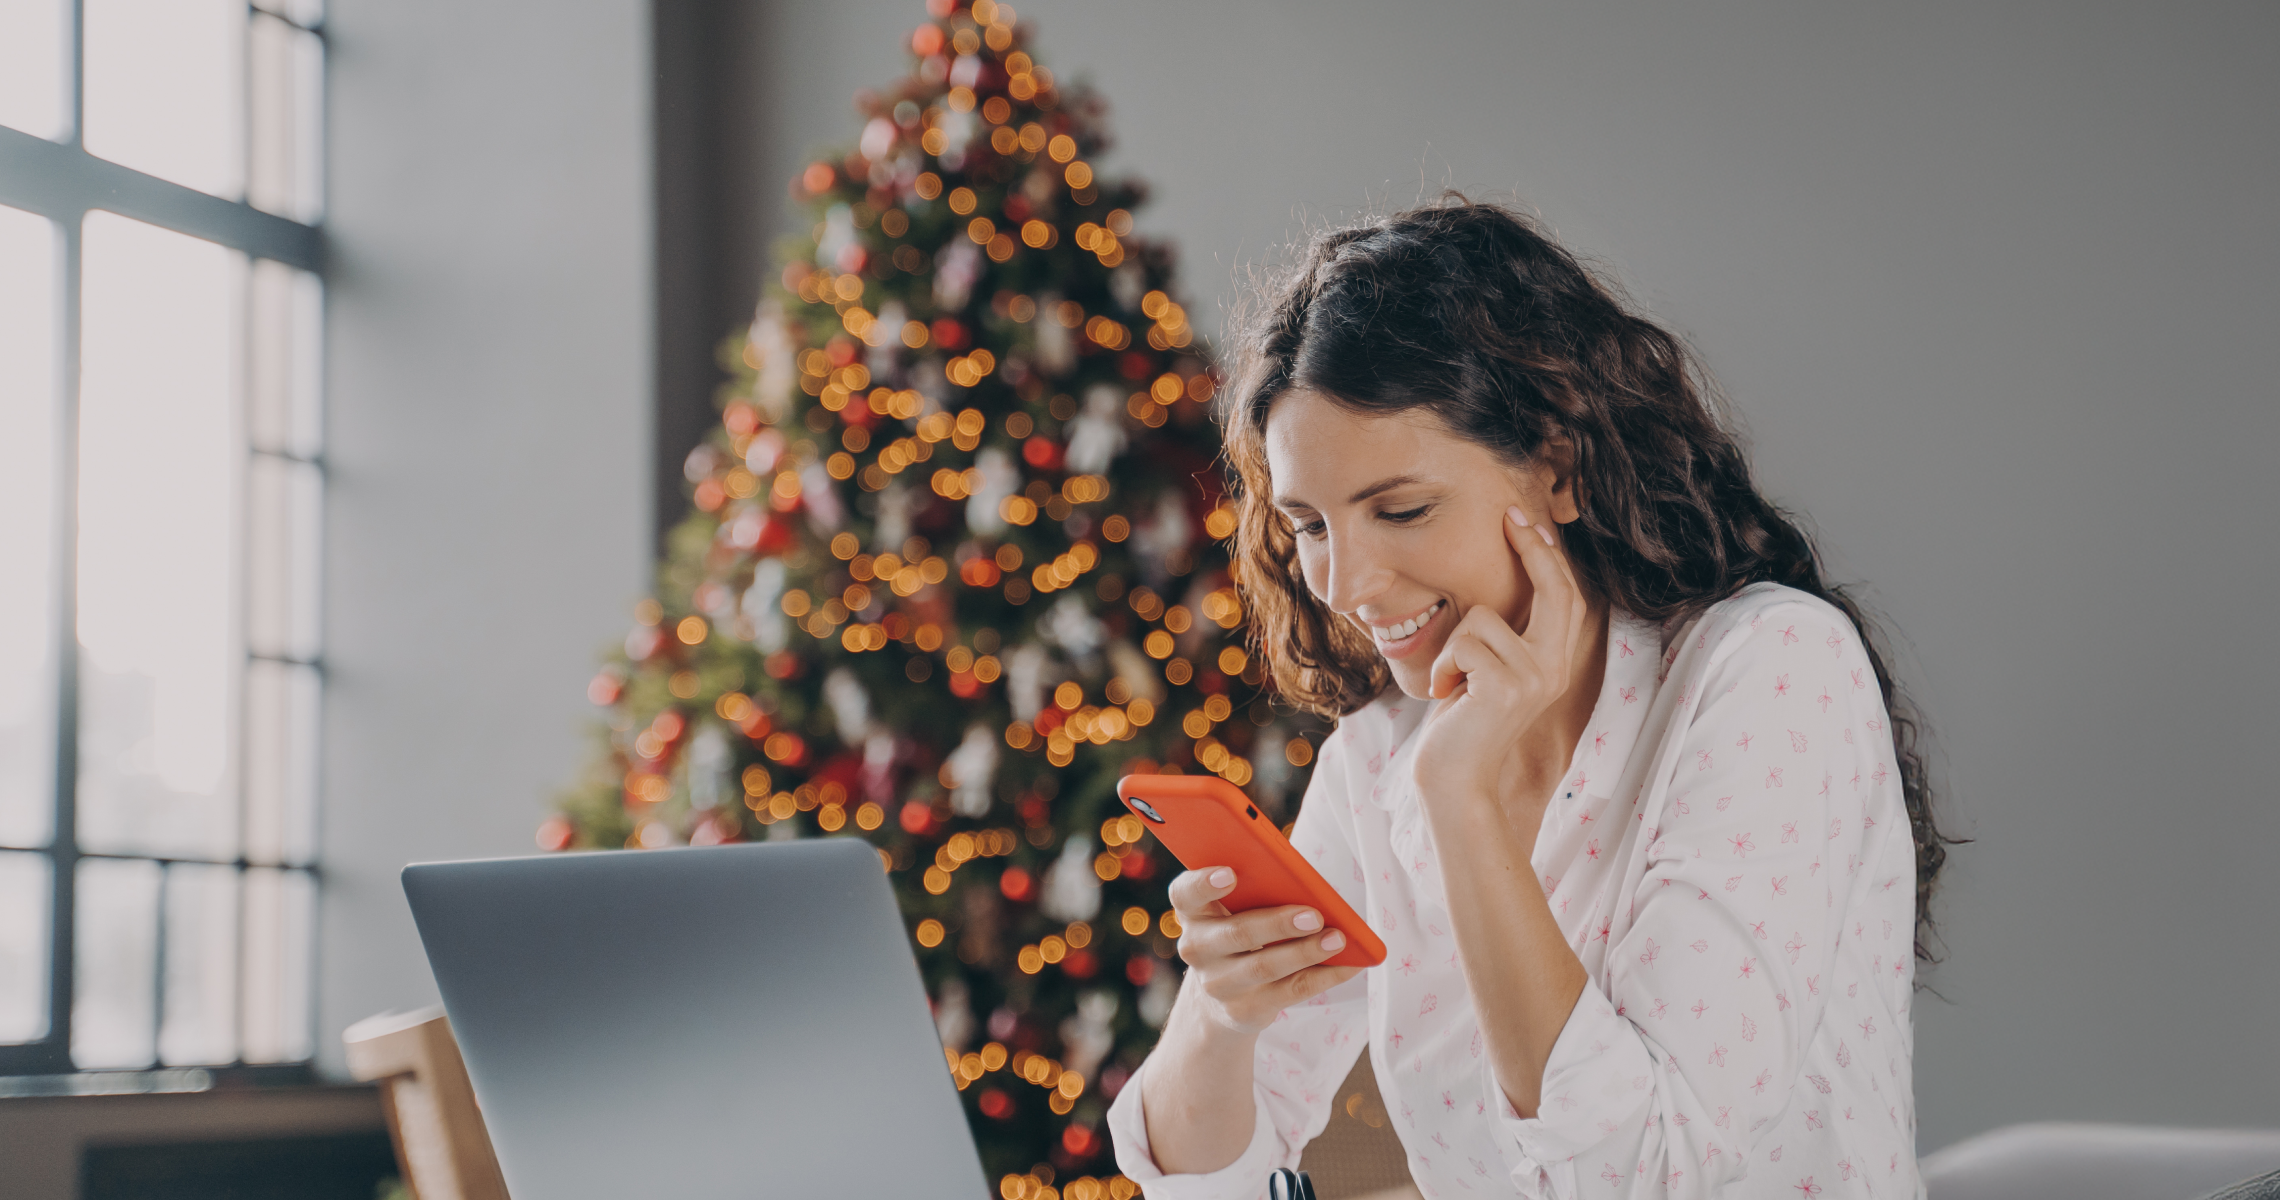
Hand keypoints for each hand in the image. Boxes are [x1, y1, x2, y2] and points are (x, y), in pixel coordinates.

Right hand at [1166, 866, 1360, 1034]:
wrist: (1220, 997)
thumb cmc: (1239, 933)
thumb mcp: (1233, 910)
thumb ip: (1256, 892)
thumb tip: (1309, 887)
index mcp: (1193, 912)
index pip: (1186, 893)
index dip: (1204, 883)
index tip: (1230, 874)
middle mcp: (1198, 948)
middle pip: (1238, 933)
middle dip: (1278, 924)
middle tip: (1314, 915)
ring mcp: (1219, 984)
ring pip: (1265, 967)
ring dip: (1306, 952)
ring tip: (1337, 939)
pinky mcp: (1245, 1010)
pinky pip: (1290, 992)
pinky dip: (1324, 976)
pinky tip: (1348, 965)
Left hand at [1412, 506, 1590, 809]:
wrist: (1454, 779)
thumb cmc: (1461, 721)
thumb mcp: (1487, 669)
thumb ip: (1503, 634)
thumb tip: (1497, 579)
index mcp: (1554, 661)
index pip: (1564, 596)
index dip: (1548, 556)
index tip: (1526, 521)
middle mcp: (1555, 667)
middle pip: (1554, 589)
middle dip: (1530, 547)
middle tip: (1508, 514)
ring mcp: (1537, 678)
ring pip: (1482, 619)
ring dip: (1452, 647)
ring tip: (1452, 683)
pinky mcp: (1509, 688)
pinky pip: (1464, 644)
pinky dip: (1442, 667)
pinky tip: (1446, 696)